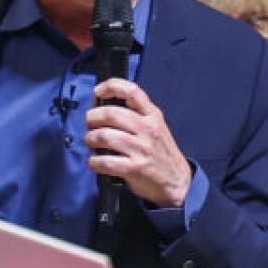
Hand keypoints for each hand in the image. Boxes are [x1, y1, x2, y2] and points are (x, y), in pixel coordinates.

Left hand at [85, 79, 192, 208]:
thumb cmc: (160, 152)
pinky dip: (94, 162)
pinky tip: (95, 162)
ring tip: (92, 142)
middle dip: (92, 118)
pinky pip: (104, 161)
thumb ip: (135, 114)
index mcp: (153, 116)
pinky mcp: (134, 168)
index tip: (98, 91)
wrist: (176, 180)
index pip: (132, 91)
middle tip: (90, 124)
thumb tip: (102, 104)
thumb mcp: (155, 126)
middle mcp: (148, 129)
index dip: (111, 86)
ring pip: (103, 136)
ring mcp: (141, 149)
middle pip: (110, 114)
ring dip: (90, 139)